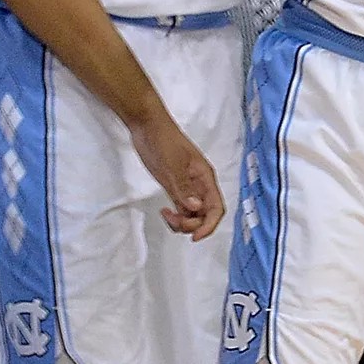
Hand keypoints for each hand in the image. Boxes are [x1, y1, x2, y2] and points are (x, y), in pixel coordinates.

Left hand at [128, 114, 224, 239]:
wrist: (147, 127)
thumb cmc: (163, 140)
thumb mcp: (173, 165)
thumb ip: (184, 188)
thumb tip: (196, 209)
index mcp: (205, 178)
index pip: (216, 207)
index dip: (209, 225)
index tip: (195, 236)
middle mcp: (199, 185)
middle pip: (206, 215)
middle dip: (193, 225)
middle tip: (175, 221)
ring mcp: (187, 187)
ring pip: (193, 215)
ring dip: (183, 223)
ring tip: (167, 216)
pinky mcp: (175, 187)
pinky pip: (181, 210)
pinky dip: (175, 217)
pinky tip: (164, 213)